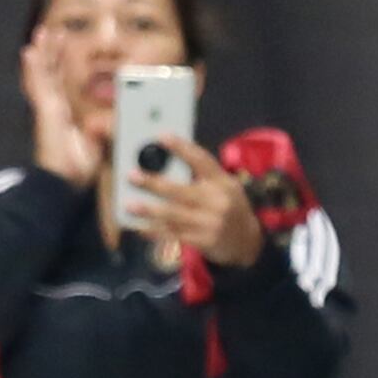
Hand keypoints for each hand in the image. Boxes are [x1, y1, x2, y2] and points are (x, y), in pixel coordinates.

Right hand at [20, 28, 102, 186]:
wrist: (64, 181)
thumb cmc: (76, 169)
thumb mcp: (95, 144)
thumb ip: (99, 131)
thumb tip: (101, 123)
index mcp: (62, 113)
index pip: (59, 81)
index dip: (59, 62)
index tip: (62, 44)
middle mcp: (52, 107)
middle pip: (49, 72)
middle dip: (50, 51)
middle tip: (50, 31)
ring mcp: (46, 108)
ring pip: (42, 74)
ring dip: (42, 53)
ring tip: (41, 33)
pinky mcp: (44, 111)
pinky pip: (38, 86)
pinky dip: (33, 68)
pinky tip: (30, 52)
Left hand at [115, 136, 263, 270]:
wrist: (248, 242)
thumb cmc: (229, 208)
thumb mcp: (225, 187)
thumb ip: (202, 177)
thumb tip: (165, 165)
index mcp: (223, 182)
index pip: (201, 160)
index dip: (181, 147)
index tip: (161, 136)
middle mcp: (218, 201)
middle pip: (181, 190)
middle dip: (153, 182)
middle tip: (132, 175)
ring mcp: (211, 223)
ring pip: (173, 215)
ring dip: (149, 210)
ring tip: (129, 204)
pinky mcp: (204, 242)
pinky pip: (174, 235)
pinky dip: (154, 231)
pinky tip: (140, 227)